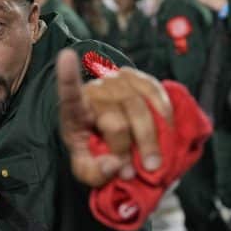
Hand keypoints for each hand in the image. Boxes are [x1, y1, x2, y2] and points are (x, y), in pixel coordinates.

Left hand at [57, 49, 170, 186]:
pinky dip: (164, 117)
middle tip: (130, 173)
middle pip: (116, 122)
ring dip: (149, 141)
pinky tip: (165, 133)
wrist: (109, 133)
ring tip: (151, 163)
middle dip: (126, 151)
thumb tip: (114, 165)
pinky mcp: (137, 77)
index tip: (65, 57)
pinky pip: (156, 95)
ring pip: (140, 109)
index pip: (69, 93)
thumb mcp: (87, 169)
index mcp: (74, 110)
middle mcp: (95, 90)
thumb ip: (94, 173)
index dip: (68, 76)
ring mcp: (116, 80)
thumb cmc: (94, 149)